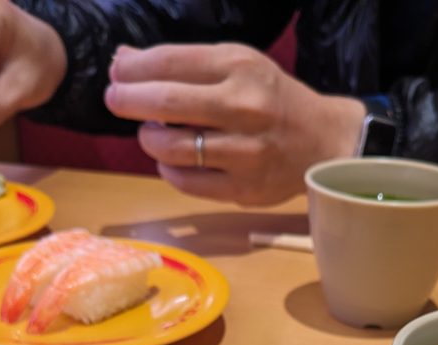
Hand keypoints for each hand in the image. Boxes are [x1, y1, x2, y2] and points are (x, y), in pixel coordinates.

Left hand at [106, 43, 365, 205]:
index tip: (117, 74)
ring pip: (172, 148)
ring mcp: (245, 153)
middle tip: (115, 100)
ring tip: (150, 133)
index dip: (134, 69)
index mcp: (241, 69)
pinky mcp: (243, 189)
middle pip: (167, 103)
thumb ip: (183, 64)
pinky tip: (171, 160)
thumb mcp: (237, 66)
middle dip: (129, 100)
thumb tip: (124, 61)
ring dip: (149, 139)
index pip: (171, 63)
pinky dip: (168, 170)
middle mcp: (244, 109)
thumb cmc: (271, 100)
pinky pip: (186, 182)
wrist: (322, 142)